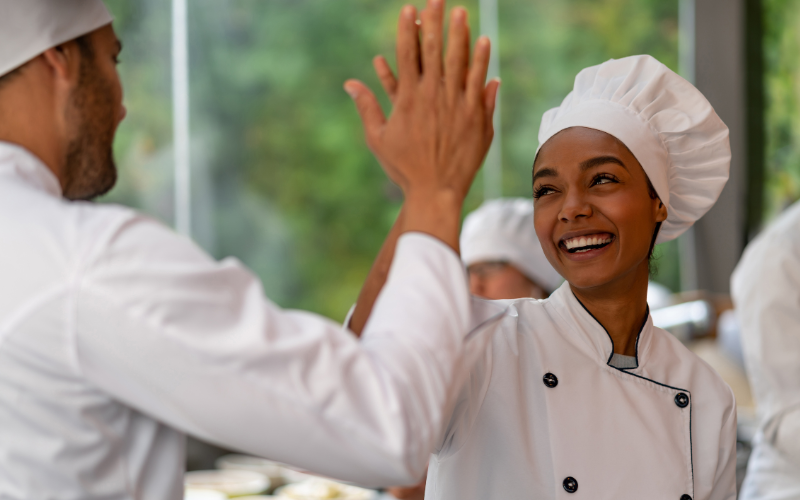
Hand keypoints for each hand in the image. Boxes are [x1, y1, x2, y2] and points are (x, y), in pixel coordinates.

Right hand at [345, 0, 499, 249]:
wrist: (435, 191)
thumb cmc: (403, 167)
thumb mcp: (378, 138)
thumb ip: (367, 106)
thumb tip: (350, 84)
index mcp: (409, 99)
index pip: (408, 55)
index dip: (408, 29)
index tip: (410, 8)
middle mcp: (434, 97)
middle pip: (435, 51)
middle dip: (435, 21)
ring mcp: (457, 105)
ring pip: (460, 62)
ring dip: (461, 34)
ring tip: (462, 12)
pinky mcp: (476, 117)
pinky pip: (479, 83)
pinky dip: (482, 62)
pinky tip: (484, 42)